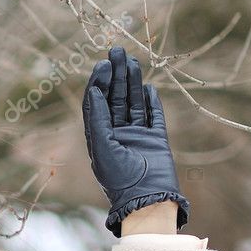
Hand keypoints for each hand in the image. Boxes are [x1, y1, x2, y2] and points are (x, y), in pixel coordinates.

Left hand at [81, 46, 190, 238]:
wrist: (147, 199)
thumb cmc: (120, 179)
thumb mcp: (103, 148)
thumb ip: (98, 120)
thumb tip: (95, 92)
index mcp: (99, 138)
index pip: (97, 104)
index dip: (98, 83)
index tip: (102, 65)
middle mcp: (116, 135)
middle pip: (114, 98)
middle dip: (116, 75)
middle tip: (117, 51)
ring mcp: (136, 137)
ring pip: (133, 103)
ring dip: (132, 82)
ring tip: (132, 61)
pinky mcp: (155, 140)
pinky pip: (153, 117)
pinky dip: (150, 102)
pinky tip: (147, 88)